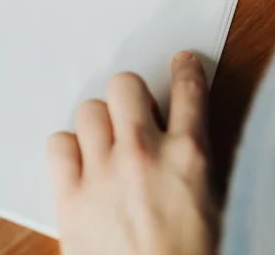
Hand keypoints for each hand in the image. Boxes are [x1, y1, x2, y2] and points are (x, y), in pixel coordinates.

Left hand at [47, 52, 218, 254]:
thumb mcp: (216, 210)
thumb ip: (198, 169)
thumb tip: (188, 148)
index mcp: (190, 159)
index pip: (190, 92)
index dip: (186, 71)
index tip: (182, 64)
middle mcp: (144, 155)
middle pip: (126, 86)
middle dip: (131, 96)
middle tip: (135, 113)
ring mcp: (104, 173)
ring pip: (89, 110)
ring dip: (99, 123)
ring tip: (106, 145)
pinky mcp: (71, 197)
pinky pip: (58, 144)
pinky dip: (68, 150)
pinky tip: (80, 165)